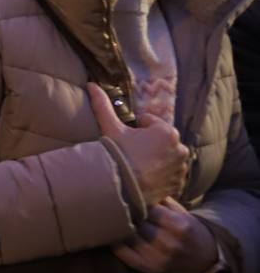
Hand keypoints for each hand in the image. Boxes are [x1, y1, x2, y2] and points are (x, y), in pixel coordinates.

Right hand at [89, 83, 189, 206]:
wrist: (121, 188)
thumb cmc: (117, 154)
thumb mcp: (110, 128)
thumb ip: (103, 105)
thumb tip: (91, 84)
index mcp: (167, 132)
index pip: (150, 123)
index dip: (136, 129)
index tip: (126, 139)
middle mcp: (180, 148)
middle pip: (161, 141)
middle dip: (148, 144)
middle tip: (131, 153)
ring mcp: (181, 169)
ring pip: (166, 157)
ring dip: (156, 159)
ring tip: (137, 166)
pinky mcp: (179, 185)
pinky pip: (170, 175)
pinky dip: (161, 175)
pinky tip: (145, 177)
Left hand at [112, 197, 218, 272]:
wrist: (205, 261)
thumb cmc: (189, 231)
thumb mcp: (181, 212)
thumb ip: (161, 200)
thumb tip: (137, 184)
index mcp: (178, 225)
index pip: (146, 209)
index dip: (134, 201)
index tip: (125, 195)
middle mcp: (168, 243)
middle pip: (136, 223)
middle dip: (125, 214)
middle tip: (113, 205)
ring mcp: (158, 258)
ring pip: (128, 237)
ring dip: (118, 227)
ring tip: (110, 218)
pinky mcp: (149, 269)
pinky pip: (124, 254)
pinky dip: (116, 243)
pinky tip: (112, 234)